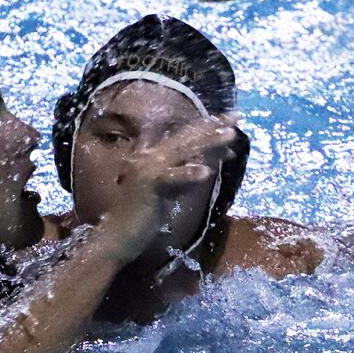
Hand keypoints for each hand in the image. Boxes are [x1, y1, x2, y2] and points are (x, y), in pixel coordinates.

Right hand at [98, 114, 239, 264]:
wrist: (117, 236)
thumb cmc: (141, 217)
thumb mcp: (169, 192)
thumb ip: (184, 177)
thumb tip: (209, 165)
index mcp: (152, 156)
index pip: (184, 138)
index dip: (207, 129)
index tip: (230, 122)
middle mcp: (149, 157)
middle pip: (186, 138)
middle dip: (213, 127)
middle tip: (237, 116)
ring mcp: (147, 170)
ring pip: (183, 152)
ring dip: (208, 142)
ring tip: (230, 135)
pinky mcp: (148, 186)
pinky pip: (172, 178)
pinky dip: (188, 174)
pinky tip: (206, 172)